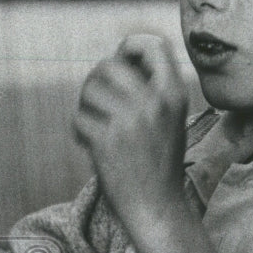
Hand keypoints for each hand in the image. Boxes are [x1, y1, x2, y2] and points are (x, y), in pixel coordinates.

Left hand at [74, 34, 188, 232]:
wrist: (158, 207)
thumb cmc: (158, 162)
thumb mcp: (169, 119)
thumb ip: (150, 89)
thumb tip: (115, 59)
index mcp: (174, 94)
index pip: (152, 44)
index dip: (129, 46)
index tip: (120, 62)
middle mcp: (154, 102)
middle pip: (108, 64)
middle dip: (95, 80)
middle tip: (96, 100)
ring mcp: (130, 120)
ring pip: (89, 90)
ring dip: (85, 106)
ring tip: (94, 124)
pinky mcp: (106, 139)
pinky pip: (78, 119)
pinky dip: (79, 131)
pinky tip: (90, 144)